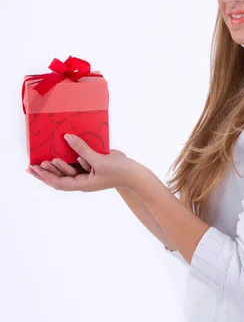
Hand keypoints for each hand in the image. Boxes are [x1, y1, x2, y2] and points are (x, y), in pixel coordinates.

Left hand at [26, 134, 150, 191]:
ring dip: (56, 163)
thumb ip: (82, 149)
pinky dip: (70, 155)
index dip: (45, 176)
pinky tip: (64, 147)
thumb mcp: (100, 160)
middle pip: (60, 177)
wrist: (136, 173)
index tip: (33, 169)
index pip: (59, 182)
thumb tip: (67, 137)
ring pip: (68, 169)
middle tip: (31, 165)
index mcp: (83, 184)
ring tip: (43, 157)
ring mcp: (88, 172)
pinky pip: (79, 160)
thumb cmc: (119, 172)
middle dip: (45, 172)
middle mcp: (83, 180)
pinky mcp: (94, 164)